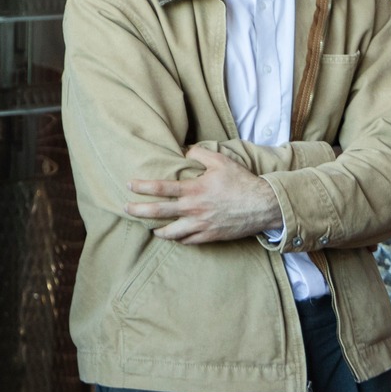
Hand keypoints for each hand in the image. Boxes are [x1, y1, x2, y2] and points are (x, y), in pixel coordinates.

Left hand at [127, 144, 280, 243]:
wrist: (264, 205)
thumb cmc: (242, 181)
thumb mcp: (221, 160)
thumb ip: (199, 153)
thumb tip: (183, 150)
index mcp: (194, 189)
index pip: (160, 188)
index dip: (142, 187)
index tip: (129, 185)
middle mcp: (194, 209)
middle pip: (158, 212)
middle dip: (138, 211)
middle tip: (126, 209)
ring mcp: (201, 225)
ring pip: (170, 233)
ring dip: (157, 230)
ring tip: (150, 228)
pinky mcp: (210, 236)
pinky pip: (187, 241)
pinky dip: (178, 239)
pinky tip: (173, 236)